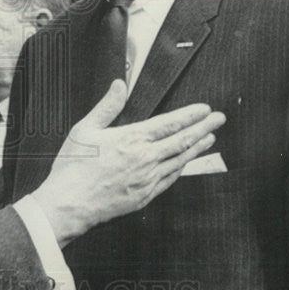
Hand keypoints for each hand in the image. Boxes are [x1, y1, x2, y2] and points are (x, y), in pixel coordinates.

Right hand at [32, 80, 223, 246]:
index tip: (205, 109)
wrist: (69, 204)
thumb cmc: (73, 167)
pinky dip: (182, 168)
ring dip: (198, 148)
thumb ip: (107, 106)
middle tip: (219, 119)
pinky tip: (187, 163)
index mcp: (131, 139)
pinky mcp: (144, 196)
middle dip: (203, 128)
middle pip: (182, 140)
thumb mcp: (85, 129)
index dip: (190, 115)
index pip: (169, 123)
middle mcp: (144, 159)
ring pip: (180, 160)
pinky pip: (170, 179)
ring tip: (210, 138)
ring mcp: (147, 179)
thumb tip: (119, 85)